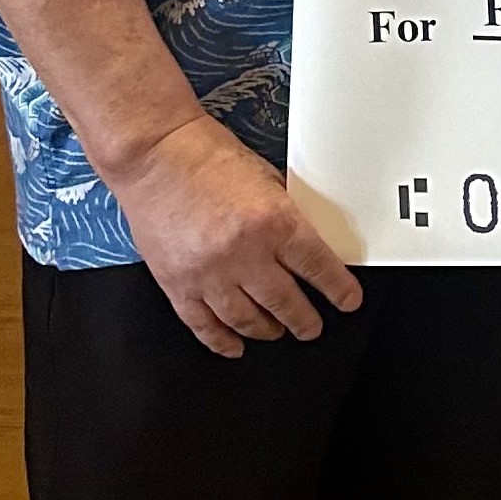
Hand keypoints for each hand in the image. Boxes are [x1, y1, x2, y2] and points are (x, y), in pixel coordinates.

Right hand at [107, 112, 364, 355]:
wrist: (152, 154)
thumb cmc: (206, 157)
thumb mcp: (268, 180)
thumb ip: (286, 217)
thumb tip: (306, 247)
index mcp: (274, 223)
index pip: (319, 268)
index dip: (339, 290)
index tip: (347, 301)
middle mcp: (243, 254)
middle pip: (285, 303)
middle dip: (305, 321)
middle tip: (312, 327)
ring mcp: (208, 274)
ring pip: (247, 320)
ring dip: (267, 331)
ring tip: (277, 331)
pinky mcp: (176, 284)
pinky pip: (203, 324)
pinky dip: (221, 340)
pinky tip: (234, 345)